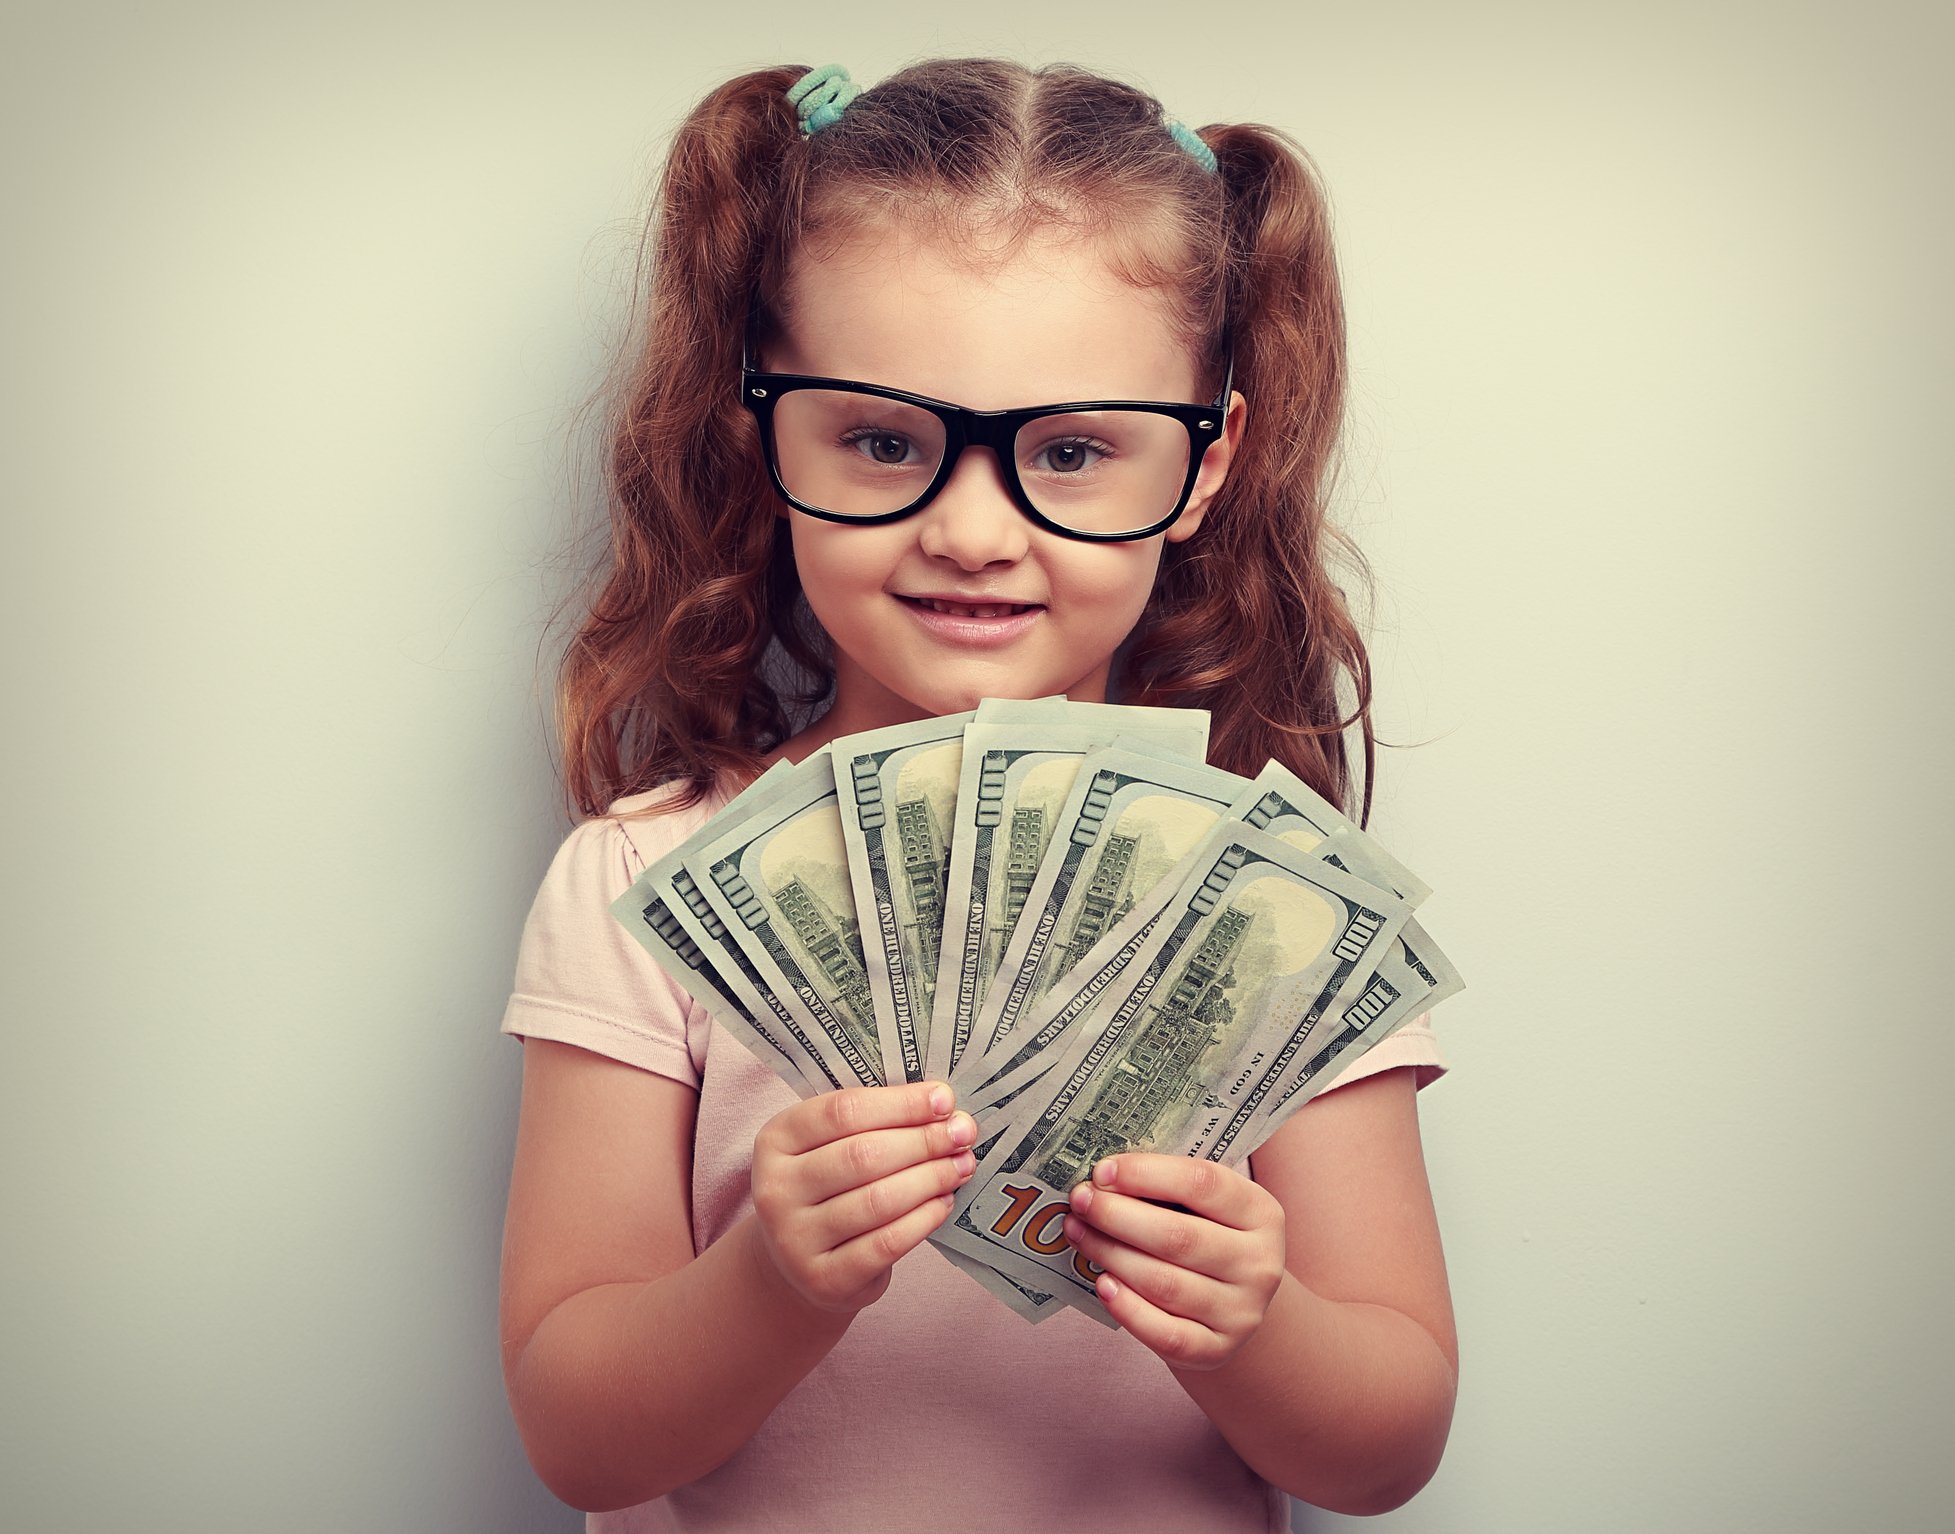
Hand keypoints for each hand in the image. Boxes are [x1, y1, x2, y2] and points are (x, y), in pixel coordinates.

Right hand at [750, 1081, 976, 1314]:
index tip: (944, 1099)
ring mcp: (794, 1239)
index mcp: (776, 1140)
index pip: (842, 1111)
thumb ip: (875, 1121)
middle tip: (963, 1134)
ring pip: (878, 1200)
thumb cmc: (828, 1188)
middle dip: (923, 1141)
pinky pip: (886, 1244)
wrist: (798, 1263)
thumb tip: (942, 1106)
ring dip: (931, 1178)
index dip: (900, 1104)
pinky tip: (943, 1202)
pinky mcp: (824, 1279)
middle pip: (862, 1155)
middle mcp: (775, 1189)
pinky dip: (923, 1219)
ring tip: (960, 1166)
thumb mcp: (830, 1146)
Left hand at [1062, 1152, 1286, 1371]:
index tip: (1102, 1170)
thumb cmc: (1206, 1239)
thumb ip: (1166, 1188)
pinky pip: (1165, 1333)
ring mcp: (1242, 1312)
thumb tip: (1103, 1178)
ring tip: (1078, 1234)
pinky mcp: (1217, 1350)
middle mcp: (1259, 1263)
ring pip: (1165, 1284)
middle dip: (1117, 1215)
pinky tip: (1102, 1284)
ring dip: (1111, 1255)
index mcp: (1261, 1213)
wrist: (1232, 1305)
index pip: (1203, 1183)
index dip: (1147, 1173)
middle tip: (1080, 1201)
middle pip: (1178, 1236)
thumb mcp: (1206, 1207)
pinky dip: (1128, 1308)